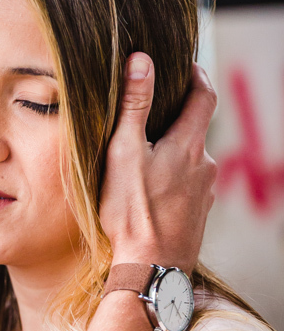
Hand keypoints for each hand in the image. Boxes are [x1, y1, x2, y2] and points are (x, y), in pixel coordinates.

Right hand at [99, 52, 216, 274]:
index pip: (204, 96)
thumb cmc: (133, 211)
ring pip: (191, 159)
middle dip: (175, 118)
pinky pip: (188, 185)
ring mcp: (204, 192)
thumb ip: (134, 106)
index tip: (185, 65)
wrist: (151, 269)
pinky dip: (172, 178)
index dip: (196, 76)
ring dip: (172, 152)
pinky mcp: (198, 214)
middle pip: (195, 130)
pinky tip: (149, 191)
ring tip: (141, 159)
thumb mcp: (124, 152)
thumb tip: (142, 61)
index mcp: (189, 145)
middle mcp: (205, 166)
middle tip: (147, 115)